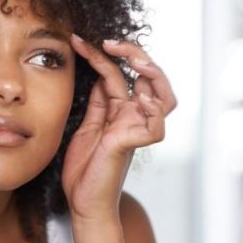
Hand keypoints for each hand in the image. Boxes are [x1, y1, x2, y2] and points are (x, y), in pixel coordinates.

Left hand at [61, 34, 176, 222]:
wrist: (82, 202)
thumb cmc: (85, 168)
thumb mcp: (87, 125)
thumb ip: (98, 102)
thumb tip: (100, 74)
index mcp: (120, 110)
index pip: (118, 73)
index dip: (102, 54)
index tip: (78, 40)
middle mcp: (133, 117)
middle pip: (150, 78)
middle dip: (135, 54)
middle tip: (111, 42)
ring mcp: (136, 130)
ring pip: (164, 97)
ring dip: (152, 75)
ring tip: (134, 61)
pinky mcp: (133, 145)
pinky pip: (155, 126)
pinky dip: (153, 110)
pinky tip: (139, 98)